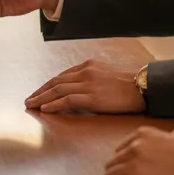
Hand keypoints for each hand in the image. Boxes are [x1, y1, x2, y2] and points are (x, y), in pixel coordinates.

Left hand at [25, 59, 145, 113]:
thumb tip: (82, 90)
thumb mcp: (108, 74)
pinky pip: (67, 100)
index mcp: (89, 65)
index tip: (39, 92)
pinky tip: (44, 109)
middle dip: (40, 91)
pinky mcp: (92, 97)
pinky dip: (54, 104)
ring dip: (41, 98)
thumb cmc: (130, 84)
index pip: (62, 75)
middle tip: (29, 99)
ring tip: (31, 105)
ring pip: (58, 90)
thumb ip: (93, 78)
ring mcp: (88, 84)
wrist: (144, 86)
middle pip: (56, 82)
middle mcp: (85, 72)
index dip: (48, 85)